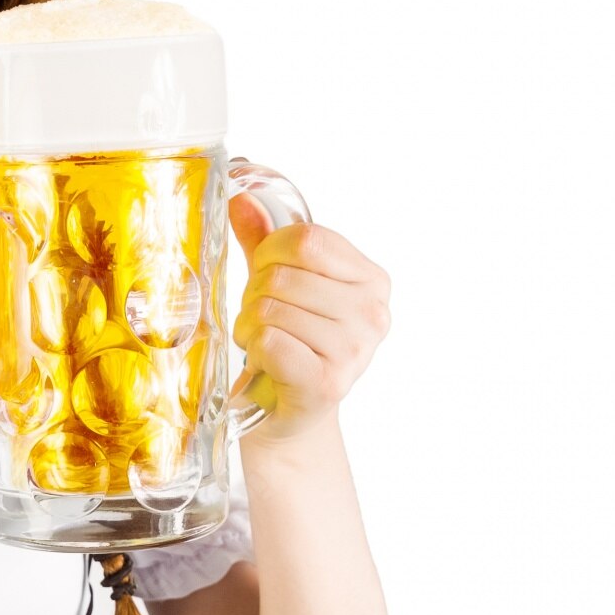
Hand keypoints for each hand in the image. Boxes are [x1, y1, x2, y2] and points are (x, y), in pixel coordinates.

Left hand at [227, 196, 390, 442]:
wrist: (289, 415)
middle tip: (260, 319)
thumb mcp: (281, 286)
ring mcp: (355, 350)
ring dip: (249, 326)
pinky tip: (264, 362)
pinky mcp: (329, 383)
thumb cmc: (288, 345)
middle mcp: (373, 313)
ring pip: (272, 309)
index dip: (269, 253)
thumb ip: (266, 242)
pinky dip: (253, 349)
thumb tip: (241, 200)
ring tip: (261, 342)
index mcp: (372, 279)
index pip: (307, 239)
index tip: (266, 277)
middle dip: (255, 295)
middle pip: (285, 275)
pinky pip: (271, 341)